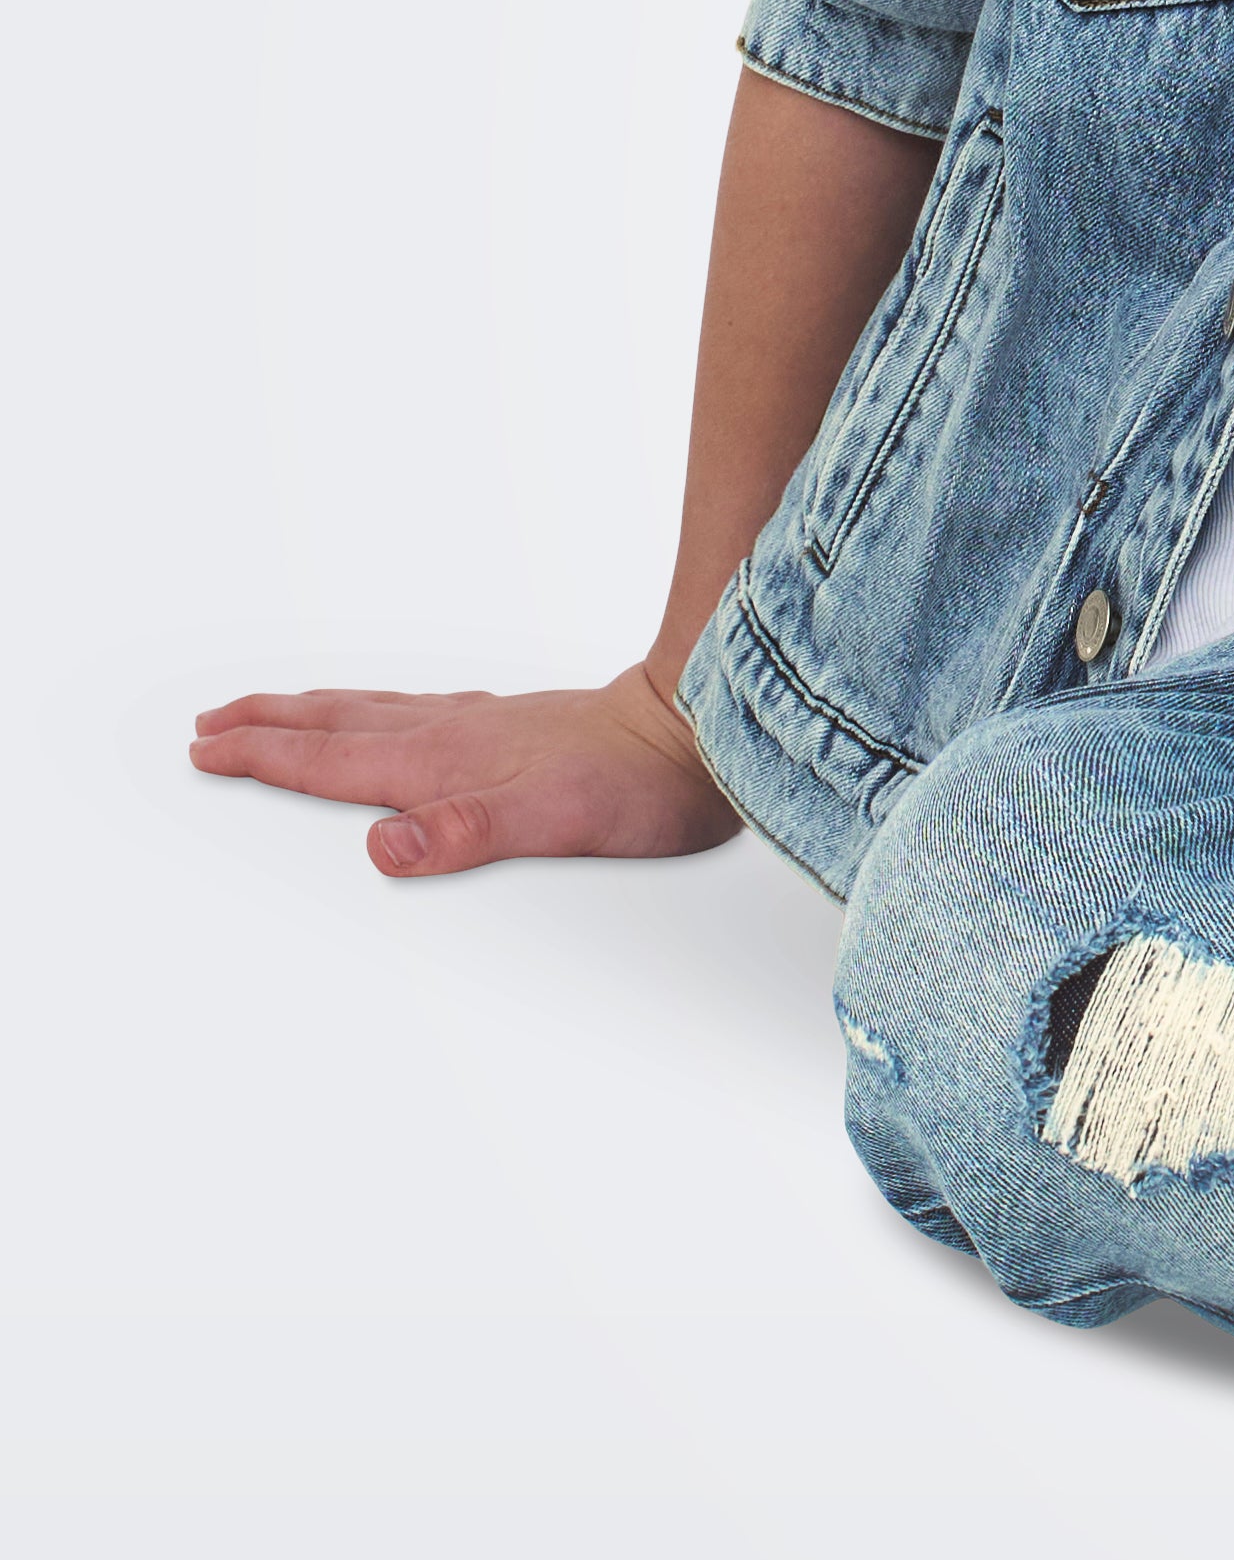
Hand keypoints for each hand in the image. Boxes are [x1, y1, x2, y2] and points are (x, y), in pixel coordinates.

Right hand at [189, 661, 738, 878]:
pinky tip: (400, 720)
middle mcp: (454, 732)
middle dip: (268, 723)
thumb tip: (381, 849)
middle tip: (211, 722)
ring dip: (314, 711)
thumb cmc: (635, 783)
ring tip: (278, 710)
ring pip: (376, 711)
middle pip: (337, 722)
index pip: (328, 760)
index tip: (204, 749)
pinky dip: (379, 712)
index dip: (262, 757)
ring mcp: (487, 724)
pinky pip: (421, 711)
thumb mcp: (547, 822)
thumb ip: (461, 834)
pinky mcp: (521, 726)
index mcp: (441, 760)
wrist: (704, 730)